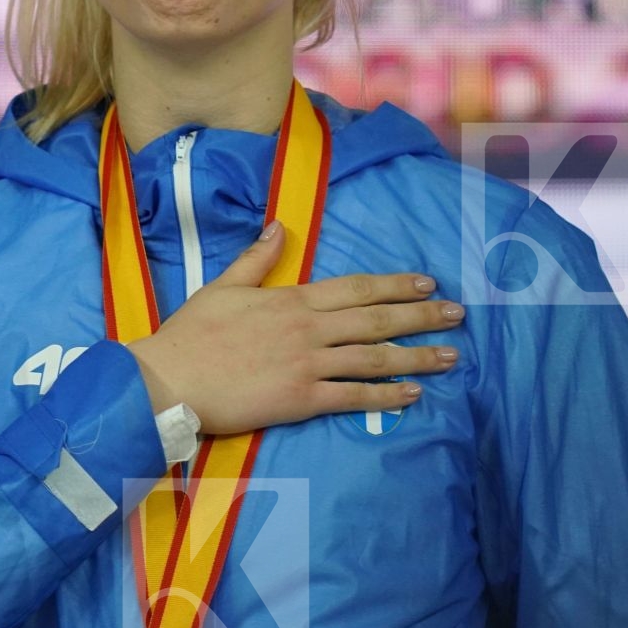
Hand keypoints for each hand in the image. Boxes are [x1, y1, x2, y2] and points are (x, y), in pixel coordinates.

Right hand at [125, 219, 465, 436]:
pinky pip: (353, 396)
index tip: (426, 282)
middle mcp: (307, 328)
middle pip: (376, 320)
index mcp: (291, 299)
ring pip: (373, 358)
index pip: (355, 288)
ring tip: (449, 355)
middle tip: (458, 314)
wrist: (169, 381)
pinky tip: (413, 394)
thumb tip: (279, 227)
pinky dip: (386, 395)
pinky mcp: (300, 399)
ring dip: (415, 355)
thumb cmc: (191, 335)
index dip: (394, 285)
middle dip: (421, 315)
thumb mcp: (222, 286)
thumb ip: (256, 259)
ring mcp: (307, 364)